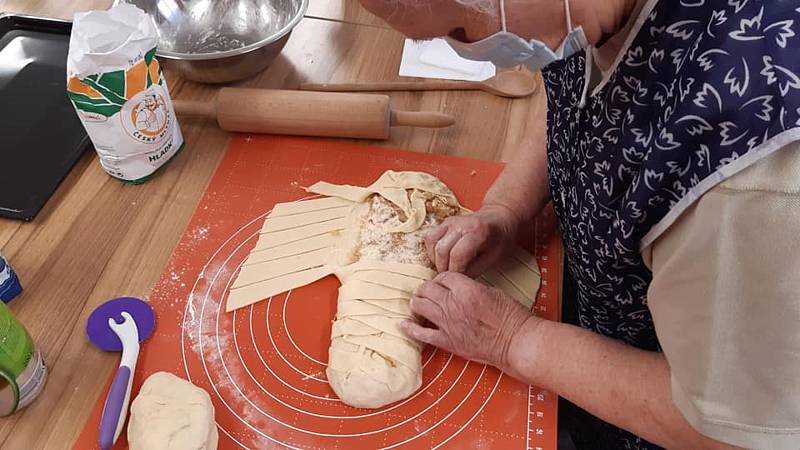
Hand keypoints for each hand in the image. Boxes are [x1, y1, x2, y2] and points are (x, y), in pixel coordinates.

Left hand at [400, 272, 533, 370]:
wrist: (515, 342)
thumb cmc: (510, 316)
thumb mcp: (492, 291)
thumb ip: (471, 287)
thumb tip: (458, 288)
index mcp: (465, 289)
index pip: (442, 276)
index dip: (442, 278)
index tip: (443, 282)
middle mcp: (453, 304)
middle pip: (427, 288)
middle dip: (426, 288)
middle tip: (427, 290)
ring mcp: (447, 324)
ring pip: (420, 306)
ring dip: (417, 302)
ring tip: (417, 302)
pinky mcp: (447, 341)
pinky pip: (421, 334)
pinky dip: (410, 328)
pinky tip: (403, 324)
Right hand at [425, 204, 518, 276]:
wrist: (501, 221)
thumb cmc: (499, 242)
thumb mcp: (492, 259)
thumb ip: (472, 271)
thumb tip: (455, 280)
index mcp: (478, 232)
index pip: (457, 255)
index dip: (455, 271)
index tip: (457, 280)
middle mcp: (462, 223)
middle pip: (442, 250)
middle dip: (444, 268)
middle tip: (451, 277)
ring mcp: (451, 221)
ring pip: (433, 243)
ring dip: (436, 260)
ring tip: (447, 268)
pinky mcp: (445, 222)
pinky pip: (430, 238)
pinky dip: (432, 251)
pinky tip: (442, 258)